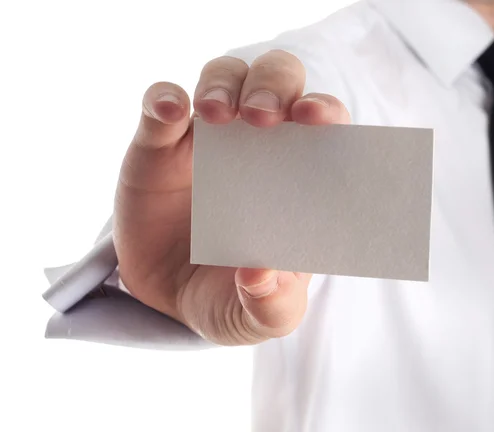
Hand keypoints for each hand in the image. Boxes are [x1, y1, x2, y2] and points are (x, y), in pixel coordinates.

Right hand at [114, 50, 350, 344]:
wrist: (166, 299)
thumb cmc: (229, 297)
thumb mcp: (255, 316)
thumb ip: (272, 305)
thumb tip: (262, 274)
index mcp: (297, 177)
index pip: (324, 126)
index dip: (326, 112)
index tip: (320, 121)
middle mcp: (258, 145)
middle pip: (278, 80)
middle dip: (275, 86)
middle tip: (264, 117)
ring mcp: (207, 139)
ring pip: (224, 76)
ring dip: (224, 85)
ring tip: (216, 116)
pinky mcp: (158, 144)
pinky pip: (159, 104)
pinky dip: (162, 99)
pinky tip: (167, 112)